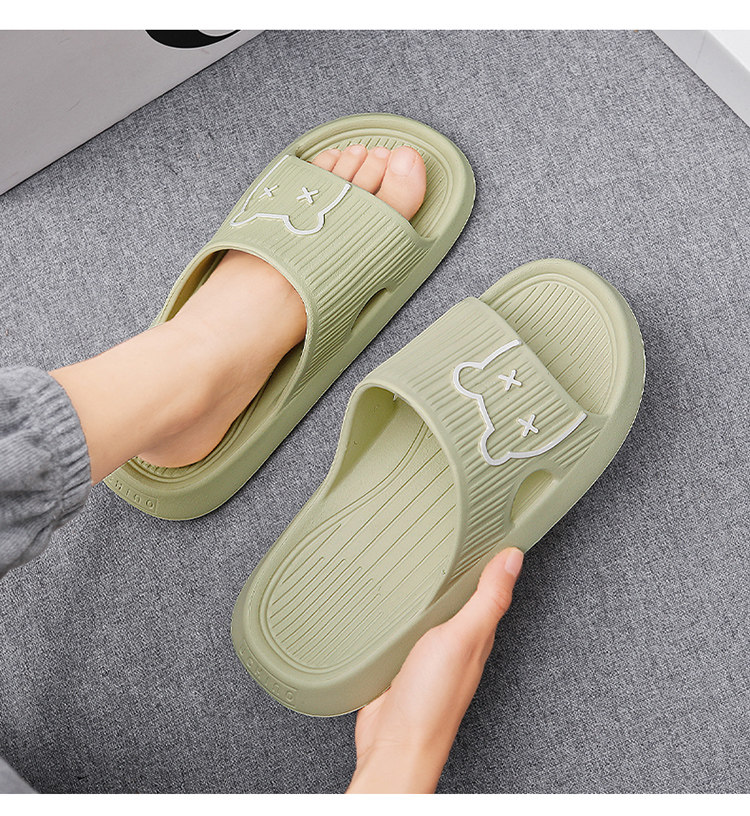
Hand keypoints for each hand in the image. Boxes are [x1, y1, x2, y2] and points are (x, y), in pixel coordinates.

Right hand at [347, 547, 523, 792]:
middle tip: (454, 535)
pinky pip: (404, 628)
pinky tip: (394, 602)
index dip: (491, 560)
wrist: (392, 743)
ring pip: (431, 611)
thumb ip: (487, 599)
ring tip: (424, 560)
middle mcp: (454, 643)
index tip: (490, 530)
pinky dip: (402, 611)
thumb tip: (513, 559)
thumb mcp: (463, 638)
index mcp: (476, 635)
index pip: (489, 589)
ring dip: (428, 590)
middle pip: (459, 598)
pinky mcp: (400, 660)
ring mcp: (426, 653)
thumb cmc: (431, 702)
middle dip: (457, 569)